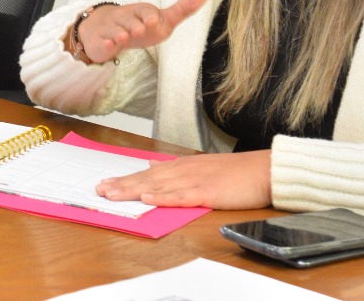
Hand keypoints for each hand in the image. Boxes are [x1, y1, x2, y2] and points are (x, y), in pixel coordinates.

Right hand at [72, 0, 207, 62]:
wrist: (105, 31)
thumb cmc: (139, 26)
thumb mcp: (162, 20)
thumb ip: (182, 9)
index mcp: (140, 12)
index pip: (145, 11)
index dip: (148, 15)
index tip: (153, 20)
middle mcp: (124, 18)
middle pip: (129, 20)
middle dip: (134, 25)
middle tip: (140, 29)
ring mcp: (111, 29)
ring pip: (114, 29)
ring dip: (119, 33)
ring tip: (123, 36)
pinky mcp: (100, 41)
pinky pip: (102, 41)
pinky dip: (104, 43)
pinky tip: (109, 45)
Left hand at [96, 150, 271, 208]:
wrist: (264, 170)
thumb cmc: (237, 173)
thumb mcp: (202, 166)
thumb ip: (177, 167)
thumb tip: (153, 165)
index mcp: (183, 165)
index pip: (148, 172)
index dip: (125, 178)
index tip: (105, 184)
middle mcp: (185, 170)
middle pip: (147, 177)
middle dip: (121, 184)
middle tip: (99, 190)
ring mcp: (195, 180)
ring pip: (158, 185)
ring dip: (133, 189)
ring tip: (112, 194)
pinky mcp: (208, 192)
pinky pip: (182, 196)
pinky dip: (163, 197)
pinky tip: (148, 198)